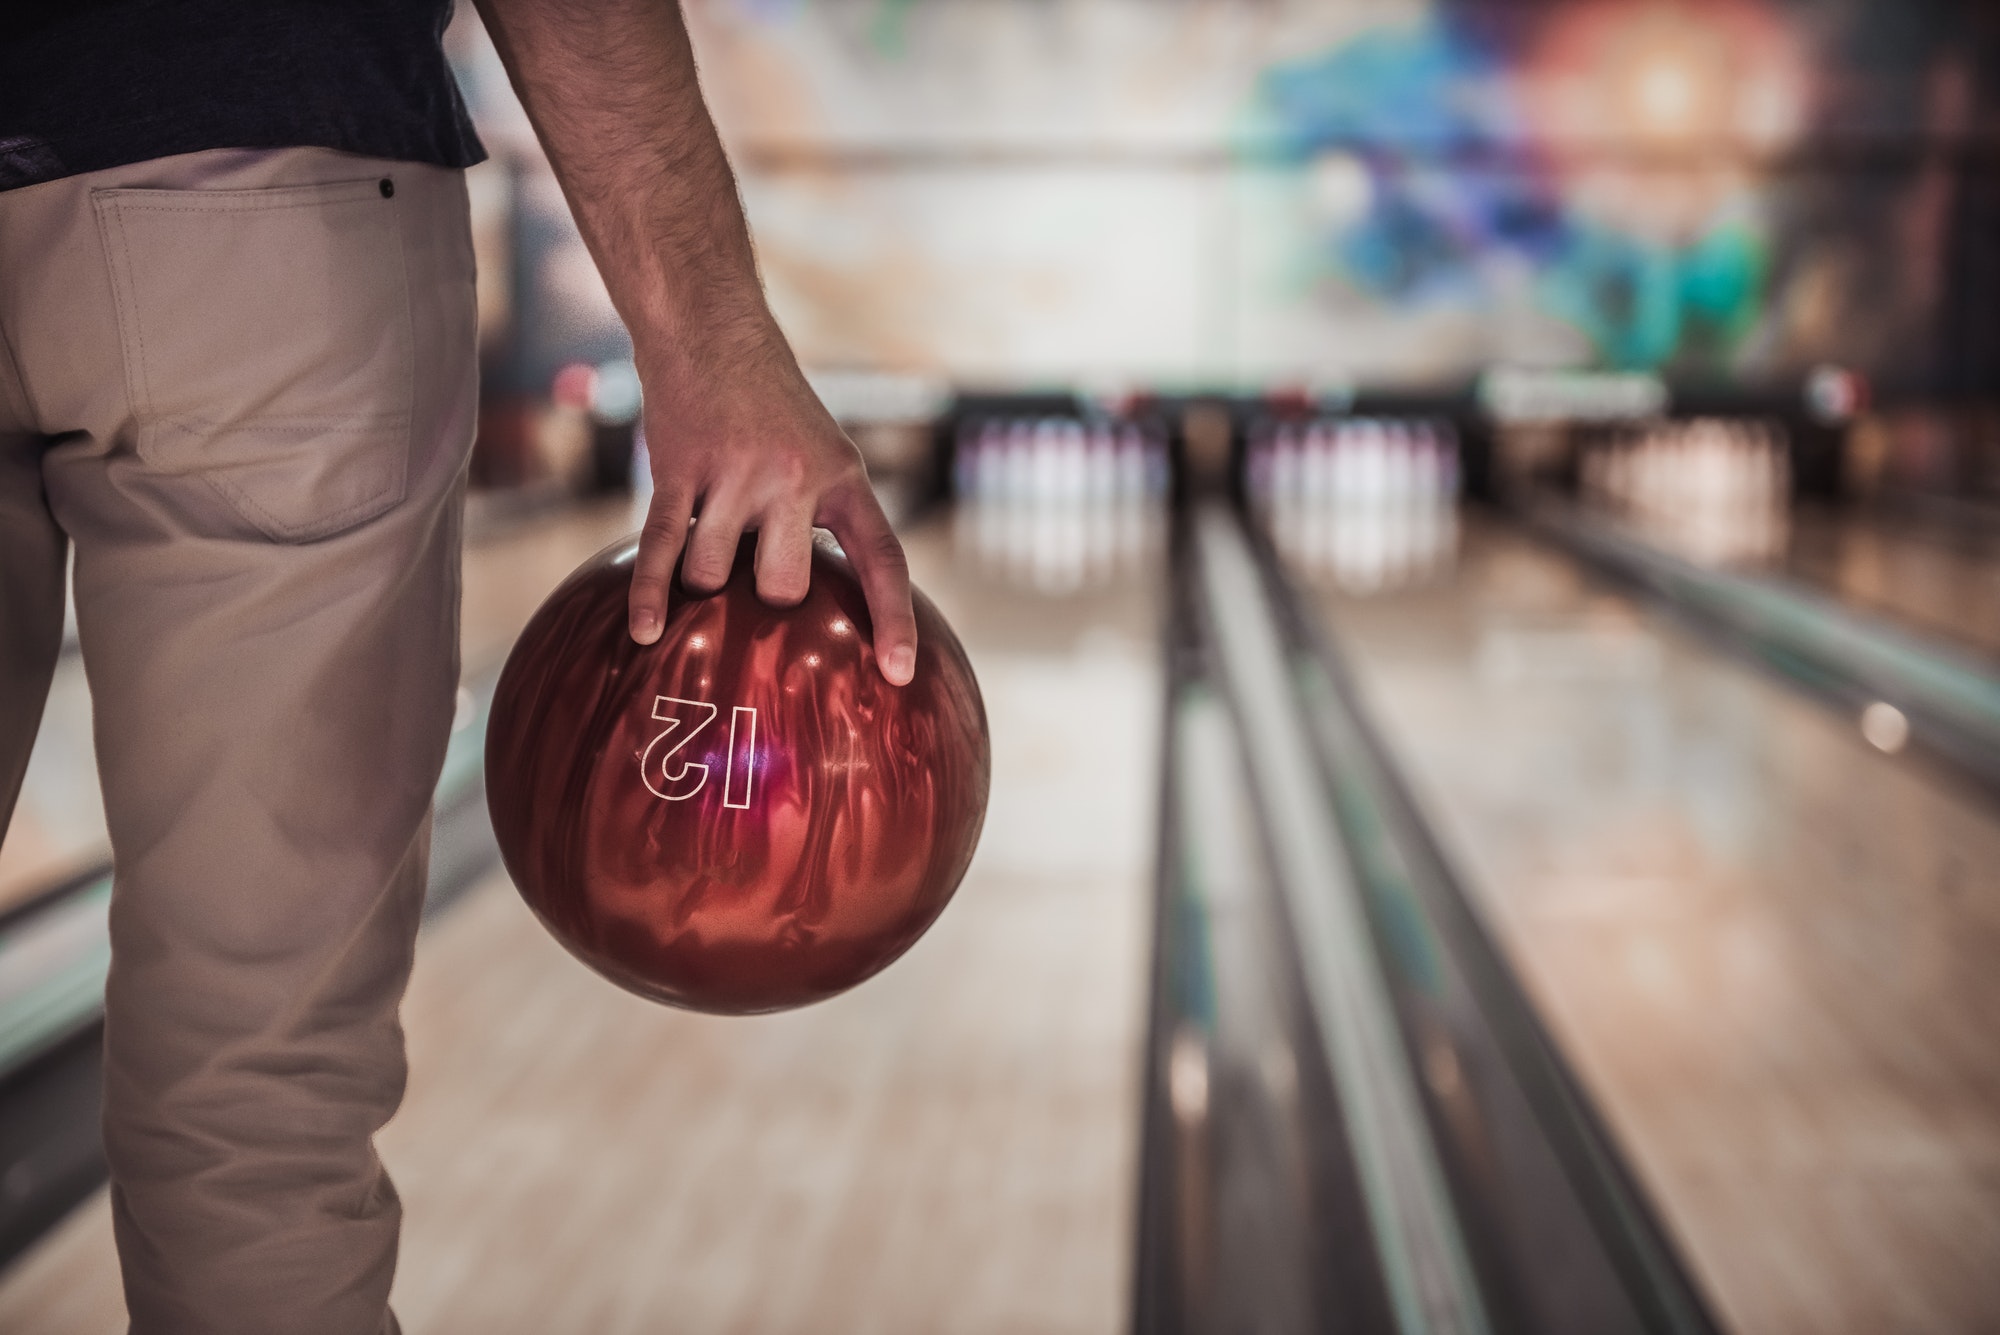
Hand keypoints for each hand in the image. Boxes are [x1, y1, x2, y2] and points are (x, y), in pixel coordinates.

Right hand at [626, 346, 917, 686]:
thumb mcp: (823, 452)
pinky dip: (650, 595)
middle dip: (764, 593)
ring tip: (706, 529)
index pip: (883, 558)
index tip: (899, 674)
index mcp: (843, 478)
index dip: (893, 619)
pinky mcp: (680, 472)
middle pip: (782, 587)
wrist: (712, 332)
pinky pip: (663, 549)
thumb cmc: (769, 407)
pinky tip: (643, 633)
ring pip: (712, 576)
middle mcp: (795, 478)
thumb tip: (814, 605)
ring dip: (701, 576)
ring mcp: (735, 475)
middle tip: (751, 558)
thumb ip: (826, 518)